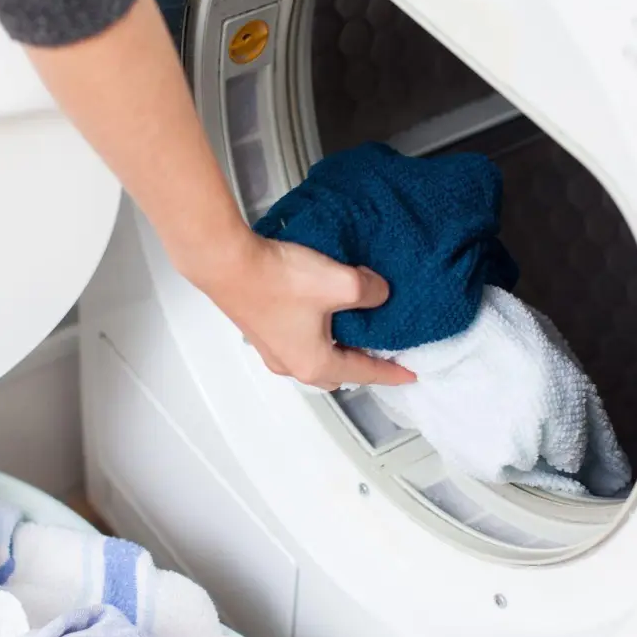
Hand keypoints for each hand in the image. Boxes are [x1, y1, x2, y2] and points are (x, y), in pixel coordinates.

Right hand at [184, 234, 416, 390]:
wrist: (227, 262)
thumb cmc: (277, 279)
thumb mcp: (340, 284)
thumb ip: (371, 292)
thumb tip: (378, 292)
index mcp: (314, 363)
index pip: (364, 373)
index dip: (391, 372)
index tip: (409, 374)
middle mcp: (290, 363)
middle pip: (336, 372)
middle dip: (360, 364)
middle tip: (381, 349)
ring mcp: (271, 347)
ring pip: (314, 356)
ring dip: (335, 346)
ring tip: (353, 326)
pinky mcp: (261, 328)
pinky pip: (296, 340)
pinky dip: (316, 333)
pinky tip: (321, 310)